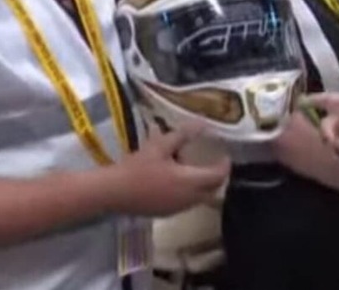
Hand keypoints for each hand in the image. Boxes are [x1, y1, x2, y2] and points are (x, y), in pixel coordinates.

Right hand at [107, 126, 229, 216]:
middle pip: (212, 190)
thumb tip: (202, 123)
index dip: (224, 166)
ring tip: (194, 169)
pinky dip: (190, 192)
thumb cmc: (138, 167)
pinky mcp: (166, 213)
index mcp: (190, 182)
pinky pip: (187, 203)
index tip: (225, 155)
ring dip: (202, 185)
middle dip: (216, 177)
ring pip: (200, 198)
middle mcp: (189, 198)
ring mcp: (178, 209)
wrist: (113, 192)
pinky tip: (176, 180)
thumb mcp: (161, 146)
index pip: (218, 176)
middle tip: (213, 162)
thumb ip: (183, 135)